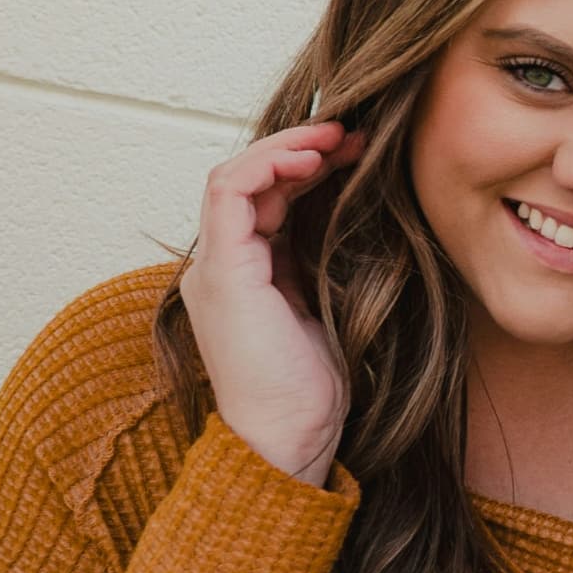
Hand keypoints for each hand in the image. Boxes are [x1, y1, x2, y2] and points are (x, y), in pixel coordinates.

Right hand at [181, 122, 362, 482]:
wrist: (289, 439)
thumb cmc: (313, 389)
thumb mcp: (325, 306)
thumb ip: (321, 260)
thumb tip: (357, 213)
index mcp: (241, 275)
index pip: (265, 198)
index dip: (308, 165)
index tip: (359, 150)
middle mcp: (218, 266)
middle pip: (250, 180)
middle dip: (302, 147)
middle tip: (355, 133)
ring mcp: (213, 268)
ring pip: (235, 176)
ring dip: (288, 146)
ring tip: (337, 135)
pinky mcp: (221, 271)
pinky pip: (230, 192)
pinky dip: (269, 162)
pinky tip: (311, 156)